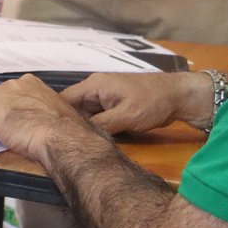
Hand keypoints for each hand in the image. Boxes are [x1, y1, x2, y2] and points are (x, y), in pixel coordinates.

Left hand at [0, 74, 84, 161]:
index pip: (9, 92)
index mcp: (31, 83)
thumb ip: (39, 108)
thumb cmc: (62, 129)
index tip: (12, 119)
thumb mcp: (54, 111)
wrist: (59, 136)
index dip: (8, 108)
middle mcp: (12, 85)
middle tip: (3, 130)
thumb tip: (34, 118)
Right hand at [63, 71, 214, 133]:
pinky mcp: (114, 104)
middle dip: (68, 122)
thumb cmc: (153, 102)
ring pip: (86, 112)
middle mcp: (96, 88)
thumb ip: (101, 124)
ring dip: (83, 125)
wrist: (179, 96)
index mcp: (94, 85)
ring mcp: (106, 96)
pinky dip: (95, 125)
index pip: (65, 99)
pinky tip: (91, 138)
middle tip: (59, 141)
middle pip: (74, 107)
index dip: (55, 114)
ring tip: (72, 141)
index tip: (48, 132)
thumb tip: (79, 134)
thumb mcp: (126, 116)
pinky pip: (98, 115)